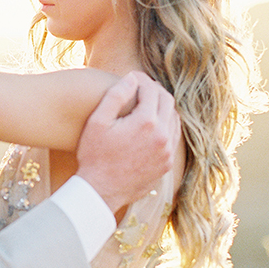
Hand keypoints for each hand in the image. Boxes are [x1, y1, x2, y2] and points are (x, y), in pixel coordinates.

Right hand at [75, 71, 179, 216]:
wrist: (100, 191)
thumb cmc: (94, 155)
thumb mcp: (97, 122)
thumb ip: (116, 96)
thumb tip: (132, 79)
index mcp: (146, 122)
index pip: (151, 90)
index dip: (141, 79)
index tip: (132, 77)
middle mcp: (162, 136)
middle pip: (167, 101)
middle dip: (154, 90)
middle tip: (140, 88)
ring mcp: (167, 151)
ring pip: (174, 118)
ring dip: (162, 107)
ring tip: (146, 104)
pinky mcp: (167, 163)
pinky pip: (174, 137)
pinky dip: (166, 125)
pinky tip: (152, 125)